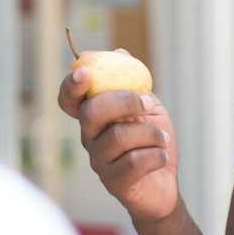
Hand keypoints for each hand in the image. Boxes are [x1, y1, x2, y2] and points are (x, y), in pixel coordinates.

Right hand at [58, 58, 178, 222]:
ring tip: (163, 137)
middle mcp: (89, 137)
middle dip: (124, 101)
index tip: (84, 72)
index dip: (71, 85)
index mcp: (93, 116)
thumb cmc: (152, 141)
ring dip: (150, 132)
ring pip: (118, 136)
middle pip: (91, 112)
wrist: (164, 183)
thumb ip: (133, 83)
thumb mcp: (147, 106)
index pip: (69, 100)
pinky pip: (134, 162)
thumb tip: (119, 51)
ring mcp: (99, 161)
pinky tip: (162, 156)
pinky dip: (156, 155)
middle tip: (148, 102)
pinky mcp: (114, 182)